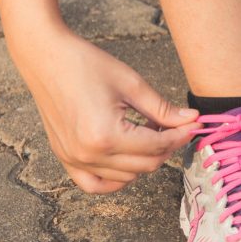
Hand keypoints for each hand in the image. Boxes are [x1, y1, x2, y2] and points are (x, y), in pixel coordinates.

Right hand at [10, 27, 200, 193]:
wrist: (46, 57)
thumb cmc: (86, 64)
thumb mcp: (132, 84)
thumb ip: (163, 109)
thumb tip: (192, 120)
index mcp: (106, 135)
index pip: (157, 146)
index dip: (181, 135)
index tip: (194, 125)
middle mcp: (88, 154)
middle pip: (146, 165)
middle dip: (167, 147)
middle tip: (174, 125)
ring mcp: (74, 159)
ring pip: (126, 176)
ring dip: (145, 159)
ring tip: (147, 131)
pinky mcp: (65, 158)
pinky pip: (95, 184)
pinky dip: (116, 178)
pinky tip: (127, 159)